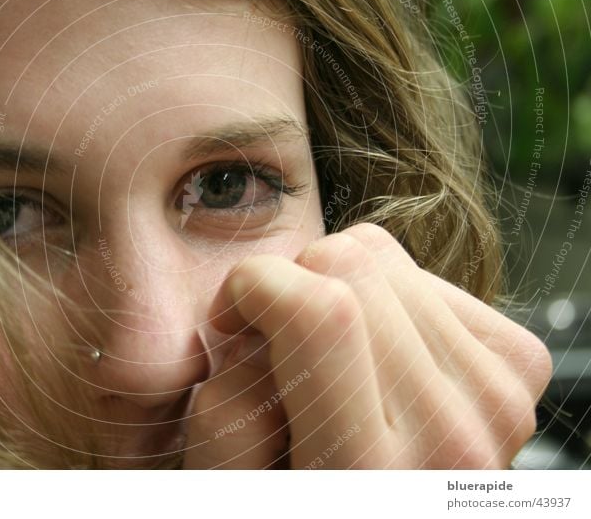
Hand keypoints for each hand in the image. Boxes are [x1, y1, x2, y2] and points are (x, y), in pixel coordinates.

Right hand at [184, 223, 551, 468]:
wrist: (396, 514)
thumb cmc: (308, 500)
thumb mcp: (234, 479)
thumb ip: (227, 401)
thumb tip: (260, 316)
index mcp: (365, 468)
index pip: (320, 312)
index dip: (255, 285)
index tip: (233, 315)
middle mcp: (449, 430)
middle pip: (351, 262)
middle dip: (291, 279)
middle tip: (277, 336)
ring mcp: (494, 394)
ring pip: (387, 255)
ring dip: (339, 286)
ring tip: (330, 352)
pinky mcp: (519, 365)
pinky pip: (428, 274)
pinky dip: (386, 296)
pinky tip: (375, 351)